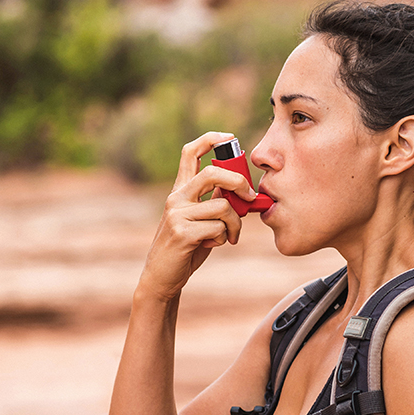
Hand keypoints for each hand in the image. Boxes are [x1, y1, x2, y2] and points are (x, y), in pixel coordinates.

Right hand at [137, 132, 256, 299]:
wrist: (163, 277)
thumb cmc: (187, 247)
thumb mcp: (201, 220)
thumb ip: (215, 201)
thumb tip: (241, 189)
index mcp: (180, 190)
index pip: (191, 152)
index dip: (210, 139)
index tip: (230, 137)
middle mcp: (176, 197)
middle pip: (213, 173)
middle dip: (239, 182)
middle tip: (251, 197)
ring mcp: (177, 214)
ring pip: (223, 207)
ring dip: (236, 224)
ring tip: (231, 236)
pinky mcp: (182, 233)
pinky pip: (219, 227)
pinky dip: (224, 237)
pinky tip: (214, 245)